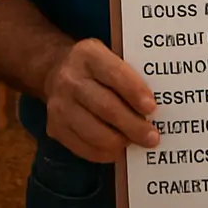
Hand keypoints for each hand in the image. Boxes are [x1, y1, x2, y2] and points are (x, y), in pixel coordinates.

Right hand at [42, 38, 159, 162]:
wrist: (54, 70)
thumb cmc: (94, 67)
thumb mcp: (108, 55)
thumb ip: (127, 74)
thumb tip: (153, 107)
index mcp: (88, 54)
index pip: (114, 73)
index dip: (134, 92)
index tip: (152, 108)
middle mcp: (70, 78)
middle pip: (105, 107)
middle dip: (133, 125)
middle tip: (152, 137)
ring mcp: (59, 104)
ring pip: (94, 131)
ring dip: (120, 142)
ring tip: (135, 143)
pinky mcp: (54, 127)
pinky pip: (83, 147)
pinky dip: (104, 153)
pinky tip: (117, 149)